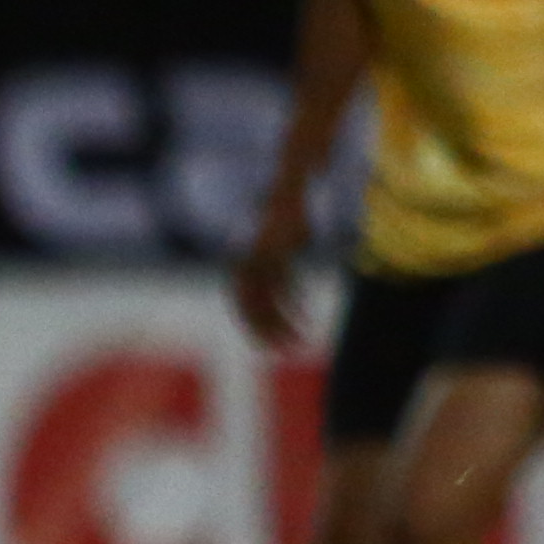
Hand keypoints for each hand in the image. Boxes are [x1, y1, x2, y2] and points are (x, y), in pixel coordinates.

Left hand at [229, 205, 315, 352]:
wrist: (288, 193)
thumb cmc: (285, 225)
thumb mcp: (282, 255)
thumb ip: (280, 277)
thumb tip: (288, 304)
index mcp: (242, 263)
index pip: (240, 304)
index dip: (251, 326)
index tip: (265, 345)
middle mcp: (247, 261)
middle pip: (251, 306)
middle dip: (266, 331)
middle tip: (283, 351)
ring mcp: (261, 256)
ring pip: (268, 299)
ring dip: (282, 323)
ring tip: (299, 340)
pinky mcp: (278, 251)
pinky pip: (283, 285)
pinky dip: (292, 304)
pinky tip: (304, 318)